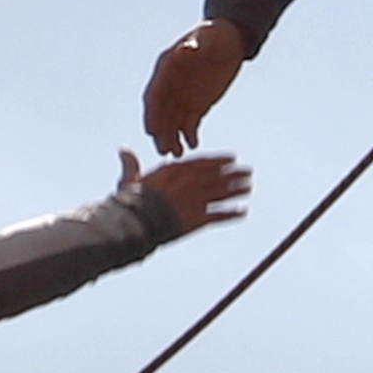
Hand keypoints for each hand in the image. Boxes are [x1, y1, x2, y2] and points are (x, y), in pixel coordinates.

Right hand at [124, 146, 253, 231]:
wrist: (137, 221)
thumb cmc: (130, 202)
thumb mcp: (129, 180)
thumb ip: (131, 165)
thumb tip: (123, 150)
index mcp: (175, 171)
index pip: (203, 162)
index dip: (219, 160)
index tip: (232, 158)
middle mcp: (190, 182)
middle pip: (218, 176)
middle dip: (234, 174)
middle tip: (248, 172)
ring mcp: (197, 199)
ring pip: (223, 192)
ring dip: (238, 189)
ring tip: (248, 187)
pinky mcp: (199, 218)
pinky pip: (221, 215)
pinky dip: (233, 214)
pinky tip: (243, 212)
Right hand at [141, 20, 249, 152]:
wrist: (230, 40)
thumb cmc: (215, 35)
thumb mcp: (207, 38)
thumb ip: (196, 45)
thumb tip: (187, 49)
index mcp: (167, 69)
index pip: (155, 95)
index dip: (153, 113)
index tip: (152, 128)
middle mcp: (170, 86)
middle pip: (161, 114)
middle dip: (161, 132)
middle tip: (163, 150)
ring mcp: (182, 97)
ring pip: (173, 123)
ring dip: (172, 139)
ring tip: (177, 155)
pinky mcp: (195, 105)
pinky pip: (190, 124)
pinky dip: (190, 135)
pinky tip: (193, 145)